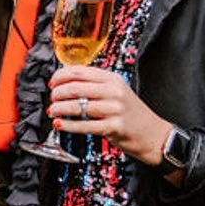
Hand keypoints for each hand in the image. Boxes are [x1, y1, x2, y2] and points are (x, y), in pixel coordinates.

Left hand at [48, 66, 172, 166]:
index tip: (52, 83)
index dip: (60, 76)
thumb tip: (66, 83)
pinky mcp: (114, 127)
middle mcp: (113, 91)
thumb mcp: (117, 91)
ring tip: (53, 111)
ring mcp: (114, 109)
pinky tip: (59, 124)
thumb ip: (95, 85)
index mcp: (112, 79)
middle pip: (75, 87)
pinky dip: (68, 125)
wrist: (153, 134)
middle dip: (57, 94)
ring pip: (77, 106)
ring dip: (59, 109)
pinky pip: (84, 125)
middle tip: (52, 99)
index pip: (79, 71)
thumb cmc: (131, 113)